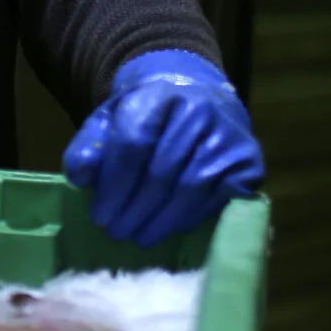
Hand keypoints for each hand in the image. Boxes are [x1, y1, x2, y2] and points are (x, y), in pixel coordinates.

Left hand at [64, 50, 263, 245]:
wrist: (197, 97)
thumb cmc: (147, 116)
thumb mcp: (110, 120)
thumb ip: (89, 146)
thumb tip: (81, 177)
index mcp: (159, 95)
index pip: (133, 144)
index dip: (114, 186)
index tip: (99, 215)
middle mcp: (200, 111)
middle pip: (162, 173)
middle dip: (134, 210)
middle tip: (116, 232)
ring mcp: (229, 136)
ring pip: (190, 190)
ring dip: (161, 221)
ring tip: (139, 236)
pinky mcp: (249, 161)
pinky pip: (217, 199)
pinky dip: (190, 218)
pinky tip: (170, 227)